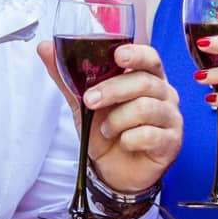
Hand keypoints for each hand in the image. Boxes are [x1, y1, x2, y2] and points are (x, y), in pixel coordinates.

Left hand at [38, 40, 182, 192]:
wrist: (112, 170)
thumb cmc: (104, 132)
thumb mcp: (82, 103)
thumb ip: (67, 76)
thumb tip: (45, 48)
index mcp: (147, 78)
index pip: (150, 57)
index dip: (136, 54)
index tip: (118, 56)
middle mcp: (164, 94)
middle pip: (145, 82)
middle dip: (112, 90)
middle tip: (90, 101)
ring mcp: (171, 118)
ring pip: (146, 108)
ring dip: (117, 120)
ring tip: (105, 130)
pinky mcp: (172, 142)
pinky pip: (150, 134)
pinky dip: (129, 139)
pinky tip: (123, 143)